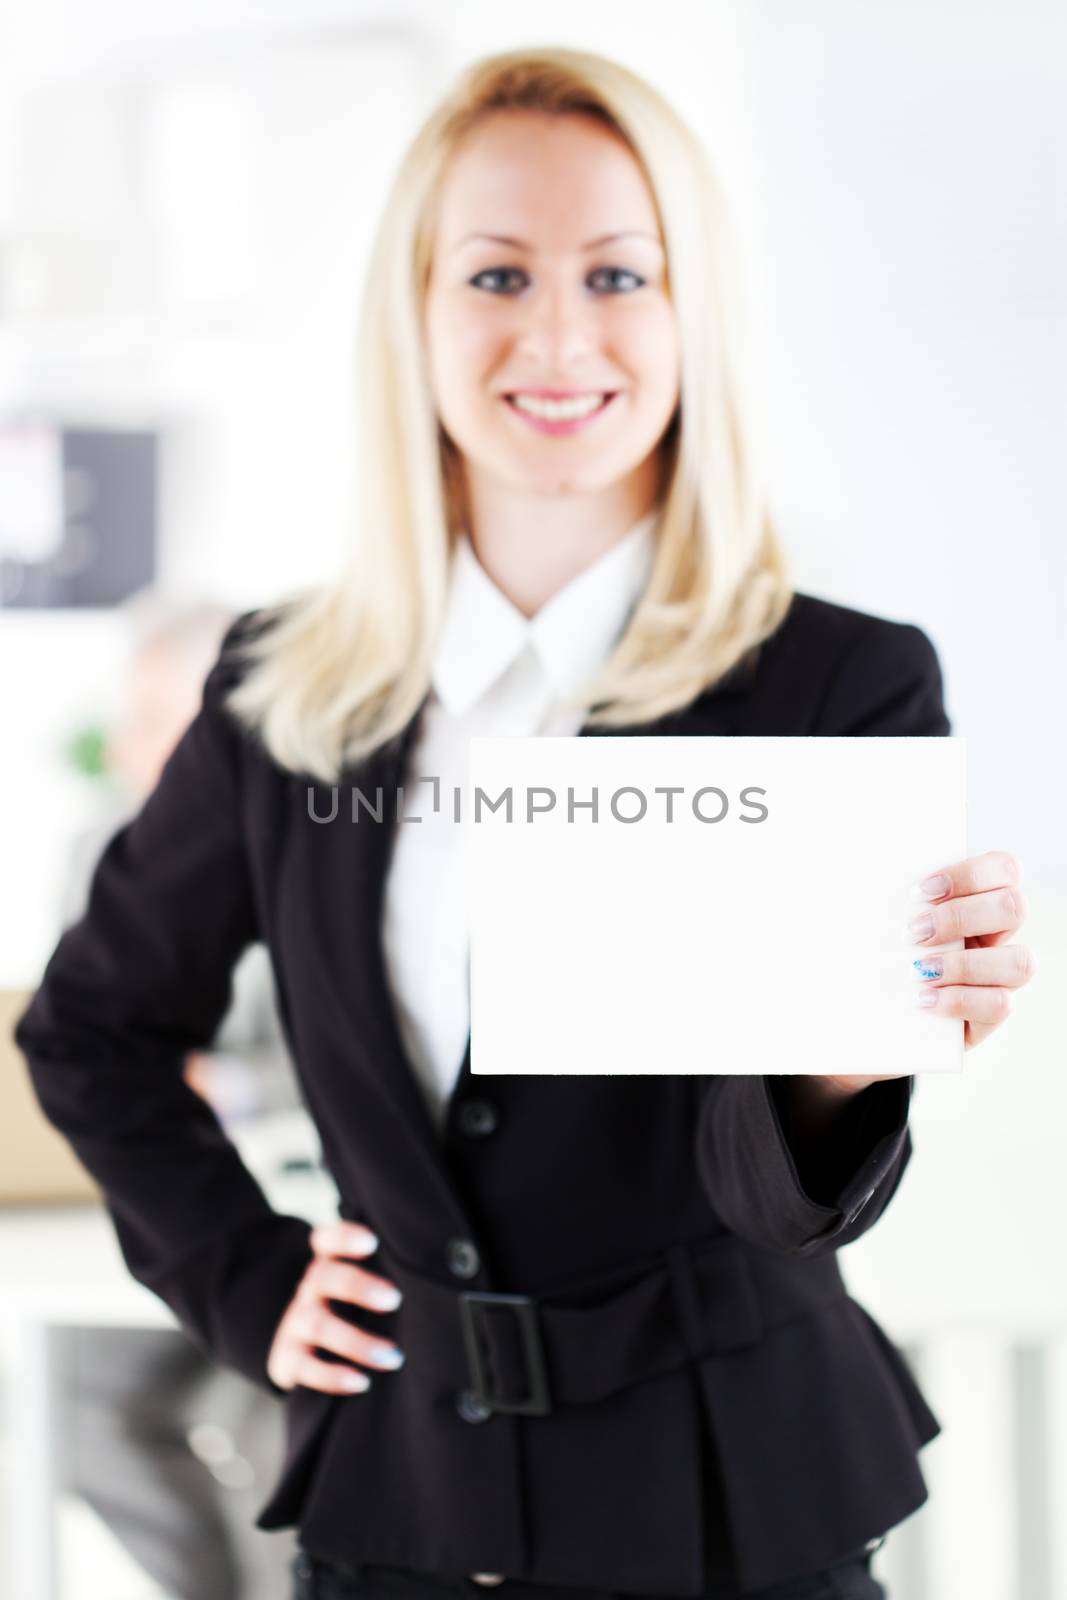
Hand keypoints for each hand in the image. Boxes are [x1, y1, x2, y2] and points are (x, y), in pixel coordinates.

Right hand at [267, 1222, 405, 1393]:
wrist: (299, 1347)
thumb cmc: (346, 1311)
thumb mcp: (356, 1289)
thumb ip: (386, 1278)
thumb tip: (444, 1280)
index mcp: (327, 1265)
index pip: (326, 1240)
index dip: (344, 1237)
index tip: (372, 1243)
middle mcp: (310, 1290)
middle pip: (325, 1276)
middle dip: (359, 1287)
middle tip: (394, 1300)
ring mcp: (296, 1324)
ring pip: (318, 1324)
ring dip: (356, 1341)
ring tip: (392, 1357)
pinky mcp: (288, 1359)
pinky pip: (306, 1367)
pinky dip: (333, 1376)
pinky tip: (362, 1383)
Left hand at [806, 849, 1034, 1100]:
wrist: (866, 1009)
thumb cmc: (871, 950)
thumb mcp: (872, 916)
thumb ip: (879, 890)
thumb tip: (848, 860)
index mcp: (976, 897)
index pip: (1003, 868)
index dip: (970, 874)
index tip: (919, 889)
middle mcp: (997, 933)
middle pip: (1014, 908)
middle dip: (961, 917)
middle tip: (913, 932)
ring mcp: (1000, 975)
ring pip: (1020, 962)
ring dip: (964, 964)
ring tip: (919, 970)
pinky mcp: (991, 1014)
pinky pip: (1000, 1005)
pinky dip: (959, 1000)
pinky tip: (923, 1000)